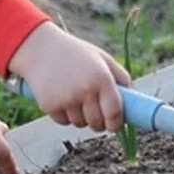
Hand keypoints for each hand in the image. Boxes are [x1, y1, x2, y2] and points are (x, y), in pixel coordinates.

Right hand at [7, 22, 129, 132]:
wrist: (39, 48)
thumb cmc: (75, 53)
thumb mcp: (101, 58)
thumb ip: (120, 77)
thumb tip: (133, 101)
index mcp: (102, 78)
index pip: (115, 112)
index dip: (117, 124)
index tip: (115, 125)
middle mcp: (85, 90)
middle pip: (98, 123)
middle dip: (99, 123)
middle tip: (96, 114)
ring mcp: (67, 100)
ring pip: (80, 124)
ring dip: (80, 117)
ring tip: (74, 97)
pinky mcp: (50, 106)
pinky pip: (63, 122)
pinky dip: (64, 115)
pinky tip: (61, 97)